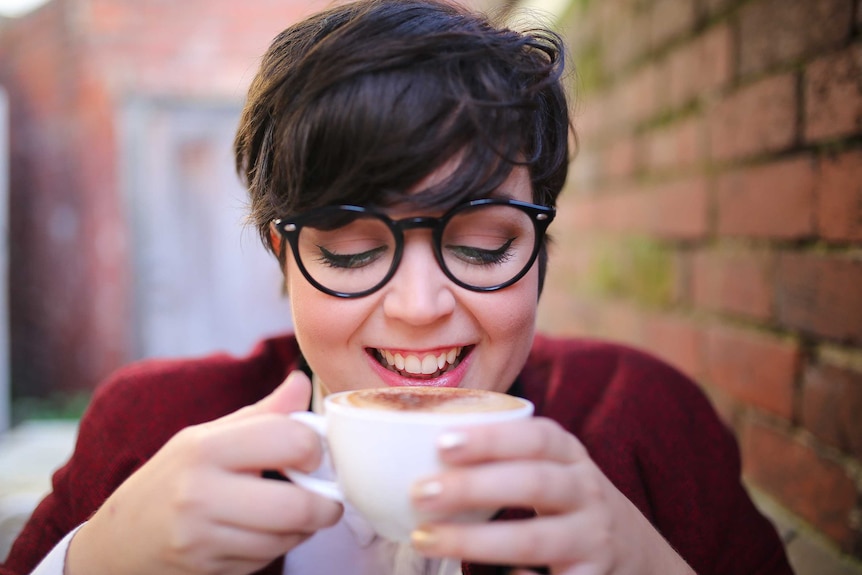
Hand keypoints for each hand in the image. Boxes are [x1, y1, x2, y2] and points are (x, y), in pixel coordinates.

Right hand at [66, 371, 342, 574]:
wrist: (118, 539)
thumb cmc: (174, 478)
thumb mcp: (209, 436)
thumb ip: (263, 414)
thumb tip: (303, 382)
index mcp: (206, 446)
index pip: (291, 441)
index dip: (316, 450)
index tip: (313, 456)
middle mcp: (199, 491)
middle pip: (298, 505)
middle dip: (325, 504)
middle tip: (327, 499)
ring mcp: (200, 536)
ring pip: (286, 538)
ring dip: (303, 529)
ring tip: (294, 513)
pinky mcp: (206, 568)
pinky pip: (266, 560)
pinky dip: (277, 548)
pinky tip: (264, 533)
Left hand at [409, 417, 694, 574]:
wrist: (634, 552)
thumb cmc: (565, 501)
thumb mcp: (548, 468)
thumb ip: (502, 457)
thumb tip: (414, 446)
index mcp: (570, 455)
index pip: (537, 437)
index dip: (491, 438)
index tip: (441, 443)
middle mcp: (586, 492)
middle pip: (533, 483)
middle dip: (473, 486)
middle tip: (420, 492)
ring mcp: (592, 539)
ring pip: (536, 539)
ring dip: (476, 541)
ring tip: (425, 538)